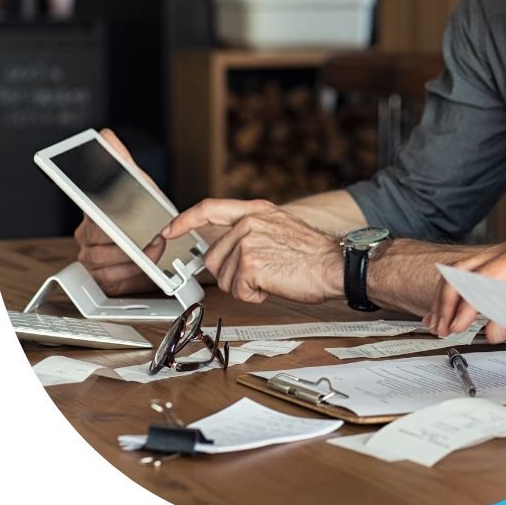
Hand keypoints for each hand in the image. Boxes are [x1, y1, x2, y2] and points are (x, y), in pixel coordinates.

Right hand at [72, 129, 165, 294]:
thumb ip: (121, 161)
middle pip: (99, 238)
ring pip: (103, 259)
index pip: (88, 210)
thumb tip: (105, 136)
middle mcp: (86, 234)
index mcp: (92, 210)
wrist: (156, 243)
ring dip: (133, 257)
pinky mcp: (99, 277)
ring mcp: (90, 256)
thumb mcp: (137, 184)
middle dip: (128, 238)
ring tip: (153, 250)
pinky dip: (129, 273)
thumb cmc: (143, 213)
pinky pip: (109, 278)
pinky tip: (142, 266)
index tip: (111, 219)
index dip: (101, 215)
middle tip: (151, 236)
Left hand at [189, 202, 342, 304]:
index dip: (184, 220)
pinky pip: (238, 291)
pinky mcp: (250, 264)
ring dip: (246, 286)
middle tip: (261, 273)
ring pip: (225, 278)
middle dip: (232, 274)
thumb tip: (225, 249)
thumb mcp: (279, 228)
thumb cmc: (314, 254)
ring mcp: (247, 242)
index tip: (169, 230)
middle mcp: (248, 223)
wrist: (337, 264)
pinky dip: (255, 295)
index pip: (208, 209)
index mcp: (255, 211)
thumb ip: (250, 231)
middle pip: (214, 257)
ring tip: (274, 276)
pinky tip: (274, 284)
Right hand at [427, 243, 505, 341]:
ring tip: (439, 323)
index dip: (464, 305)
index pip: (480, 279)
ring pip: (462, 274)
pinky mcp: (503, 271)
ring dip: (448, 299)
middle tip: (442, 326)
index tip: (457, 326)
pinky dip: (458, 296)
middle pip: (462, 271)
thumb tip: (490, 332)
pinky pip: (472, 279)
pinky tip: (446, 312)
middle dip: (447, 301)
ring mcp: (504, 259)